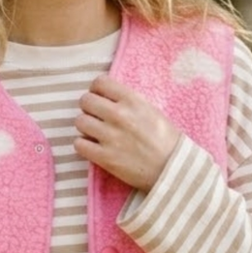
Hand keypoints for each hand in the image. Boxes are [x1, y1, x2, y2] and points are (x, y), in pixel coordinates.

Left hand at [74, 75, 179, 191]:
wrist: (173, 169)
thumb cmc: (166, 140)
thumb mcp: (151, 111)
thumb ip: (129, 102)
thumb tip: (108, 96)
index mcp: (132, 101)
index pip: (100, 82)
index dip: (97, 90)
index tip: (100, 98)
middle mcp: (119, 115)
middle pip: (85, 100)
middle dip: (89, 108)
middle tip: (96, 117)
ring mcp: (110, 136)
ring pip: (79, 121)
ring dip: (85, 127)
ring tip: (95, 133)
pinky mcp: (104, 157)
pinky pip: (79, 144)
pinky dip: (83, 145)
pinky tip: (93, 147)